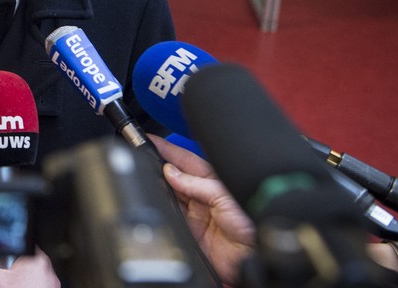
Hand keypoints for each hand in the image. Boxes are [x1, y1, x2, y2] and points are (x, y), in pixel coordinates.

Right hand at [0, 247, 59, 287]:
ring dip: (15, 285)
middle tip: (2, 284)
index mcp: (36, 259)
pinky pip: (31, 287)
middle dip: (9, 273)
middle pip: (20, 264)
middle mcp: (47, 271)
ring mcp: (49, 286)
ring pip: (26, 279)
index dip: (2, 257)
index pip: (15, 248)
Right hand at [151, 134, 255, 285]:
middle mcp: (202, 195)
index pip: (186, 161)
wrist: (254, 256)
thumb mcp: (224, 196)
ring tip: (147, 177)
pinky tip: (156, 200)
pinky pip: (169, 215)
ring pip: (168, 194)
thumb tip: (171, 172)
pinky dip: (160, 207)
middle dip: (159, 166)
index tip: (152, 141)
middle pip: (174, 176)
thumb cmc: (252, 224)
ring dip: (158, 187)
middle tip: (144, 158)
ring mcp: (194, 212)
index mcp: (213, 181)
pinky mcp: (188, 230)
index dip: (168, 150)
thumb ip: (196, 184)